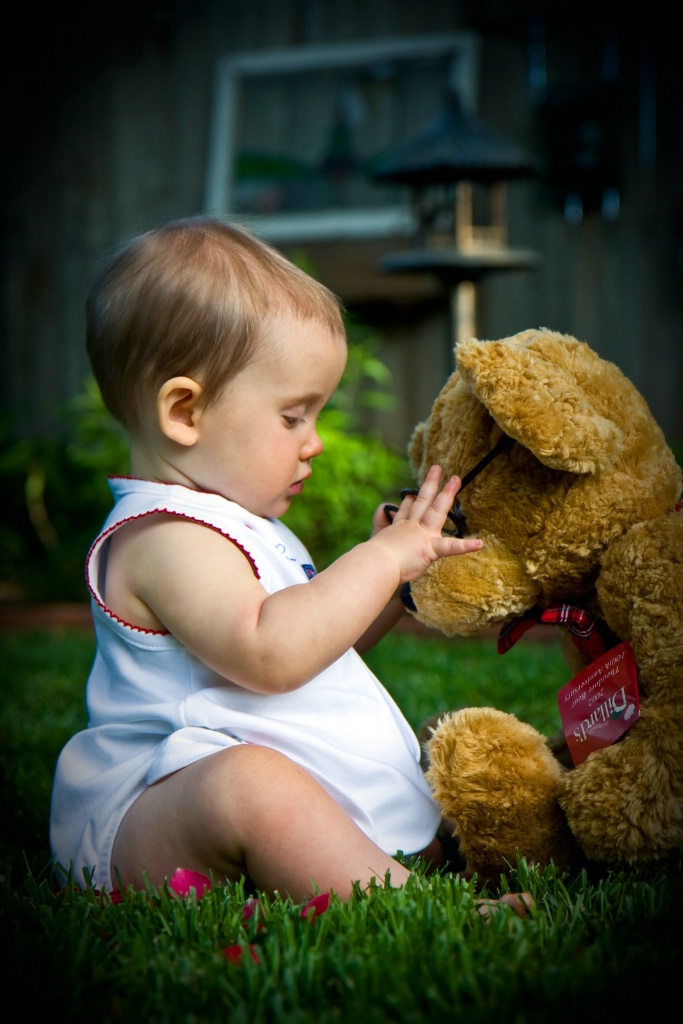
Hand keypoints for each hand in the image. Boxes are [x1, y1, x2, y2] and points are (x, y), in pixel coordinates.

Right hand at [369, 466, 482, 582]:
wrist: (375, 564)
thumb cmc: (371, 559)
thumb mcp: (374, 539)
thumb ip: (379, 522)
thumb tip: (383, 506)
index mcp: (397, 530)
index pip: (405, 512)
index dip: (408, 502)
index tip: (410, 495)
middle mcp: (411, 527)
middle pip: (421, 501)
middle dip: (430, 484)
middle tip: (437, 468)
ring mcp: (422, 535)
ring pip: (437, 510)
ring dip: (448, 494)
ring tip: (456, 480)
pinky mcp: (430, 548)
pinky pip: (451, 547)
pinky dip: (466, 546)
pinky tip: (480, 544)